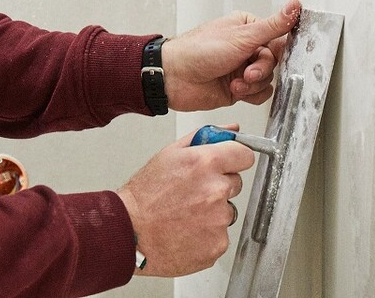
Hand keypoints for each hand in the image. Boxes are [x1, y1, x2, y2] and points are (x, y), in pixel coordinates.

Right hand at [116, 127, 253, 276]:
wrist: (130, 231)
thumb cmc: (146, 193)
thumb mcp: (171, 153)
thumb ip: (206, 136)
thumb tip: (232, 129)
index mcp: (206, 163)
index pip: (245, 155)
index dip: (235, 158)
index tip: (228, 164)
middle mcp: (216, 190)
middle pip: (236, 183)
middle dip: (220, 185)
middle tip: (194, 191)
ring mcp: (218, 220)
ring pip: (228, 210)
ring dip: (214, 211)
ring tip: (187, 213)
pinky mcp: (218, 245)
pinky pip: (222, 234)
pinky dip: (208, 234)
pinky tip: (188, 230)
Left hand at [162, 0, 301, 110]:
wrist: (175, 78)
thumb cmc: (199, 50)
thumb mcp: (242, 36)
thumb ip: (272, 25)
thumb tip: (294, 5)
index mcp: (247, 28)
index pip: (277, 37)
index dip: (280, 49)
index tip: (279, 55)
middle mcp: (246, 47)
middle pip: (274, 61)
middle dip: (261, 70)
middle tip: (247, 71)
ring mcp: (242, 68)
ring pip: (268, 79)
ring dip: (253, 84)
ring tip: (236, 81)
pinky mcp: (238, 87)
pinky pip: (259, 94)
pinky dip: (249, 94)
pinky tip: (234, 90)